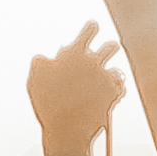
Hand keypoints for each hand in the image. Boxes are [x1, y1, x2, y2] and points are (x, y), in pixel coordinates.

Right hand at [27, 23, 123, 143]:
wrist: (67, 129)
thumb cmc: (49, 104)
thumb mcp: (35, 78)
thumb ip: (41, 62)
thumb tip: (44, 58)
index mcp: (75, 53)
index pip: (90, 30)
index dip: (92, 27)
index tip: (93, 26)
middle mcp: (94, 63)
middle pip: (111, 46)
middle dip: (109, 47)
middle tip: (108, 49)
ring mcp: (105, 80)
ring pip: (117, 69)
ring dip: (111, 72)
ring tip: (106, 75)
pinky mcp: (113, 96)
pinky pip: (121, 88)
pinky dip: (117, 89)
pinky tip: (112, 91)